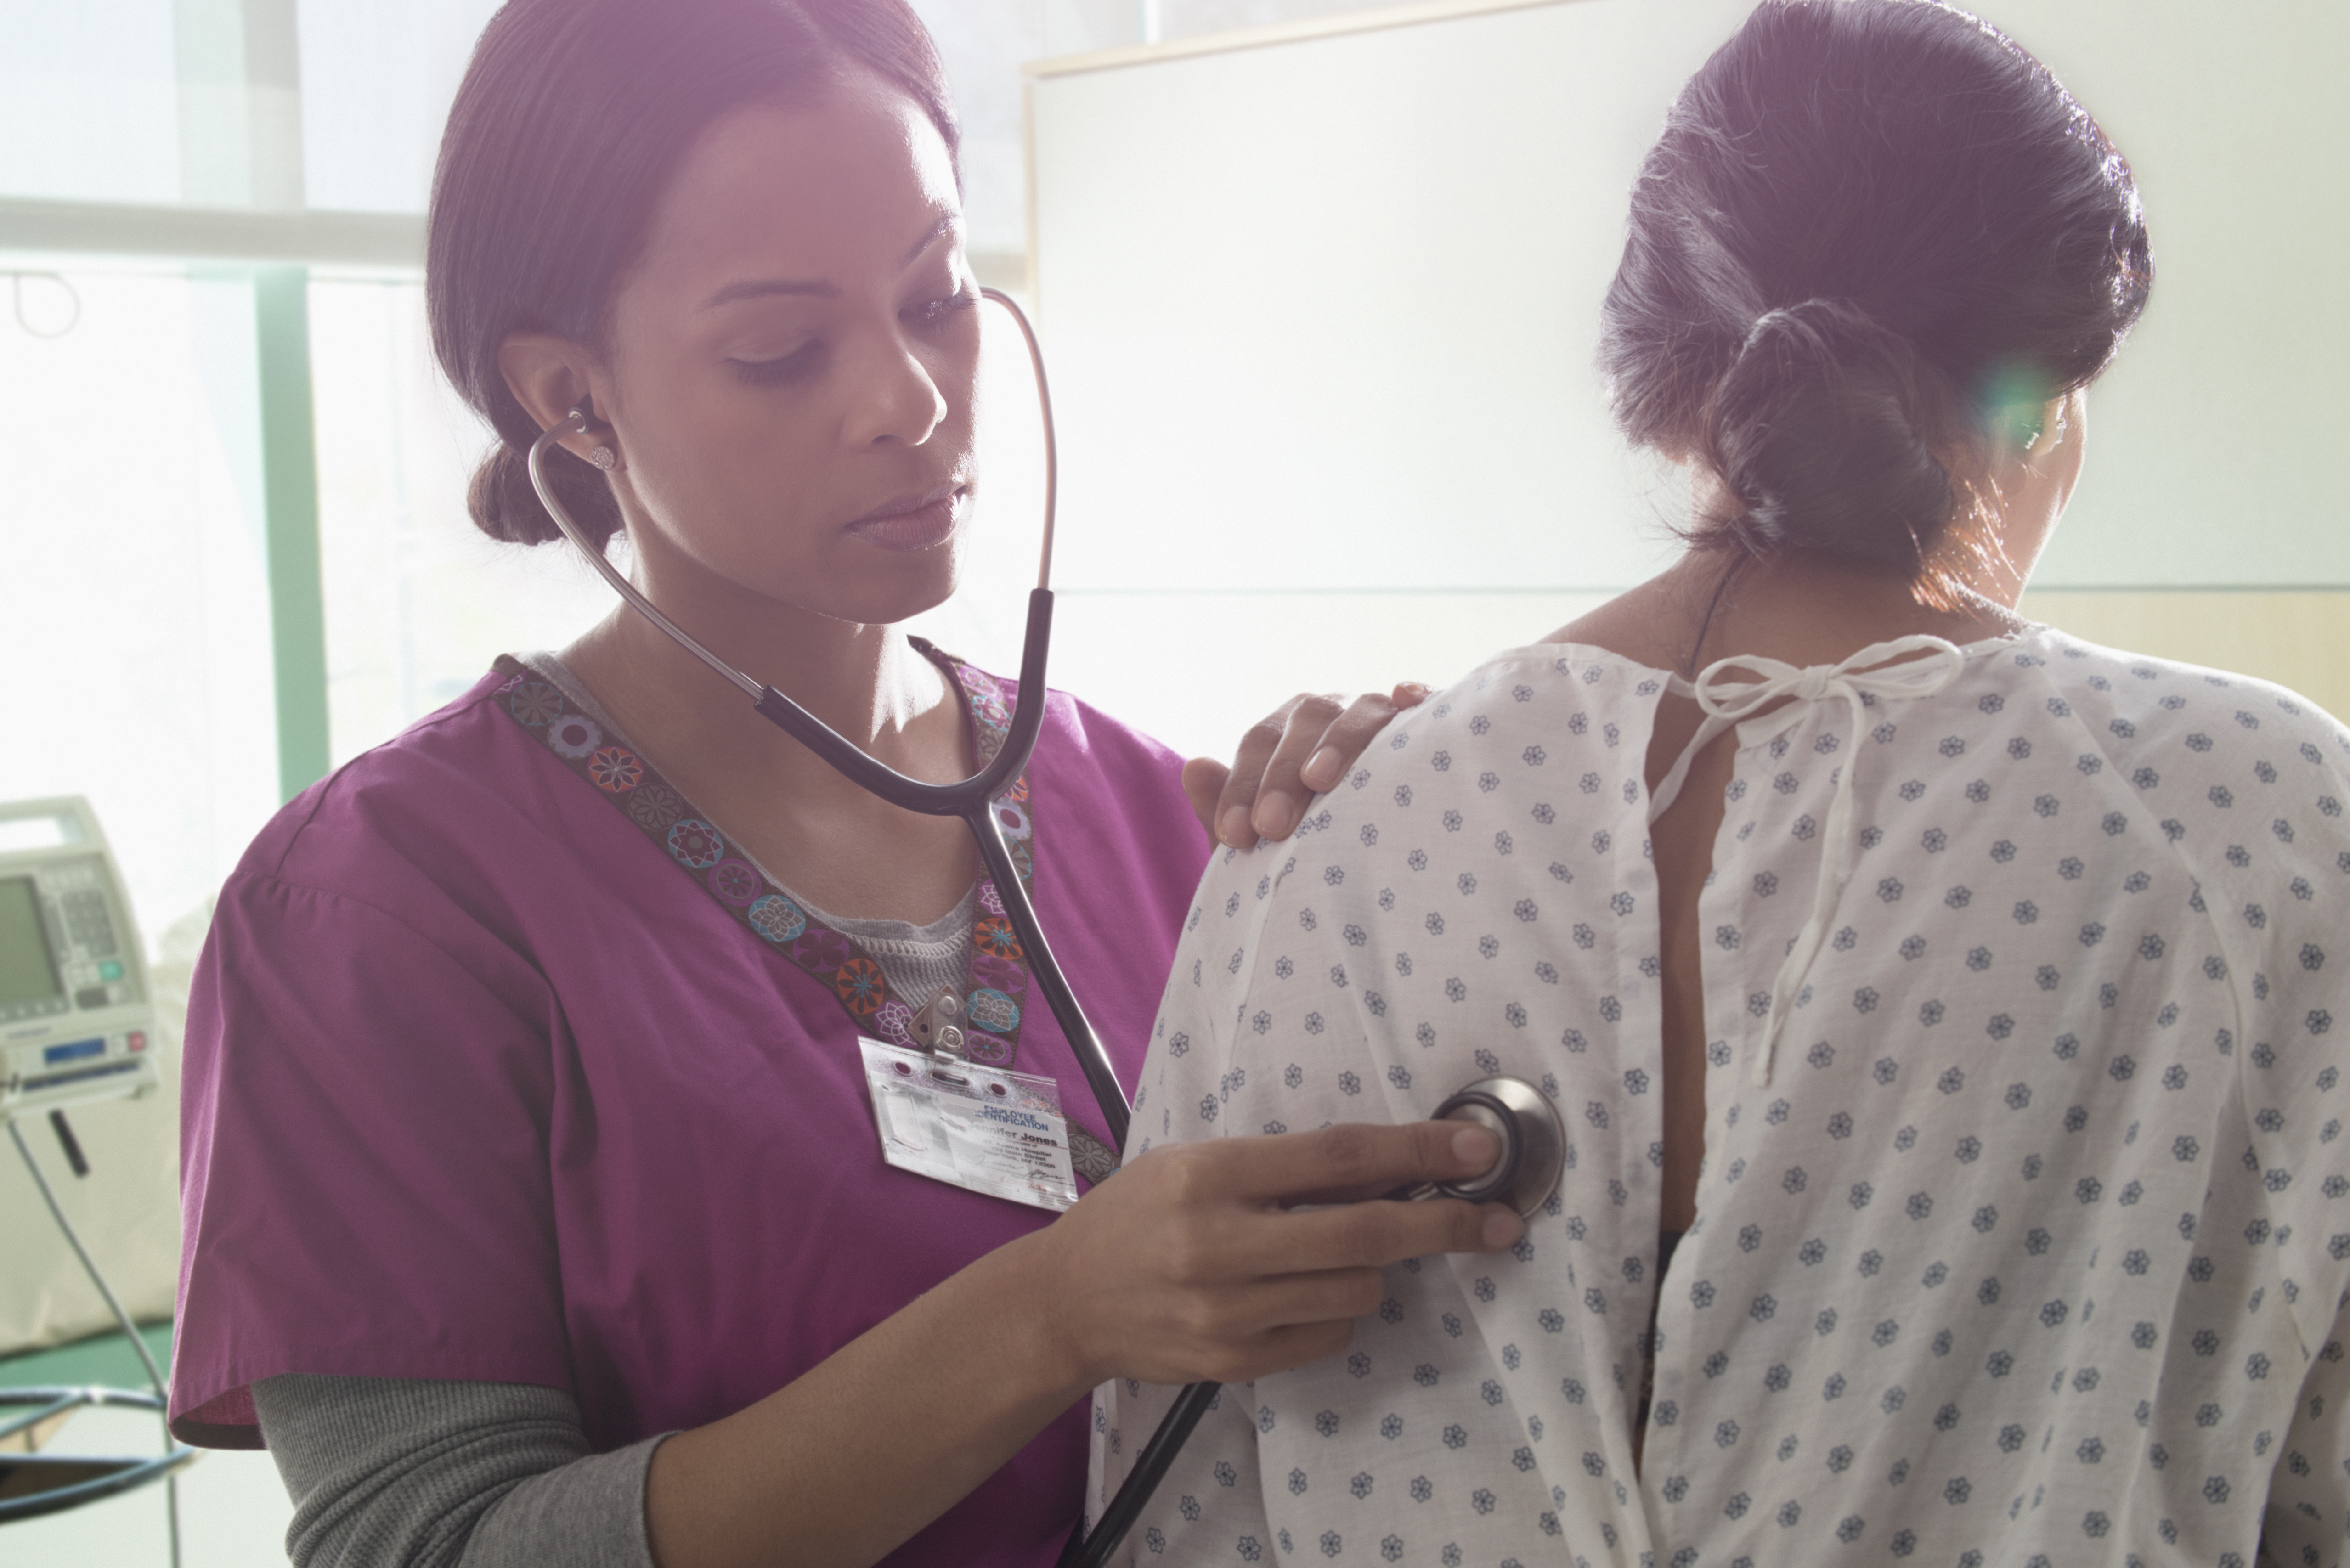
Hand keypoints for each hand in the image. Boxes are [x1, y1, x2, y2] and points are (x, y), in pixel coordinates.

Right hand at [1032, 1121, 1523, 1388]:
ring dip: (1372, 1269)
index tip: (1476, 1150)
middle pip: (1365, 1233)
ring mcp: (1228, 1312)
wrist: (1065, 1302)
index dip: (1415, 1152)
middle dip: (1444, 1224)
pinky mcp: (1234, 1363)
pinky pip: (1327, 1336)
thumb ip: (1280, 1166)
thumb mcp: (1195, 1163)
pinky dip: (1333, 1311)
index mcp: (1209, 1175)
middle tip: (1496, 1220)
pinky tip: (1298, 1293)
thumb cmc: (1138, 1215)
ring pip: (1356, 1290)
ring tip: (1332, 1253)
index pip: (1337, 1157)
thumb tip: (1388, 1164)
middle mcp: (1219, 1243)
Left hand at [1185, 683, 1432, 848]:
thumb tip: (1193, 766)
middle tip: (1271, 827)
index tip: (1234, 836)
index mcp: (1289, 734)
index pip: (1259, 743)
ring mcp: (1381, 717)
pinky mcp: (1429, 726)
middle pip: (1304, 723)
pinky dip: (1419, 695)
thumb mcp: (1262, 844)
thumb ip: (1222, 810)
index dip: (1242, 787)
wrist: (1373, 885)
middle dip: (1282, 775)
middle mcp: (1332, 717)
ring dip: (1339, 742)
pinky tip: (1408, 699)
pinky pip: (1427, 704)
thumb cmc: (1310, 856)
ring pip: (1360, 711)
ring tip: (1319, 780)